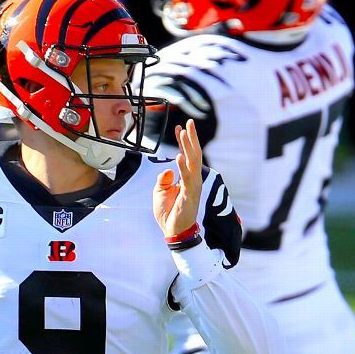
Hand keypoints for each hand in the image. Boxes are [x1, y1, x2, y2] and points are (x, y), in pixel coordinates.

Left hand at [153, 118, 204, 237]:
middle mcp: (193, 180)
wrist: (173, 231)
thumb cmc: (168, 212)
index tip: (179, 127)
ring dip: (188, 147)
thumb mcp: (160, 192)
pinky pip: (187, 178)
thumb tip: (167, 169)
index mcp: (186, 178)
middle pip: (194, 154)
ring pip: (193, 162)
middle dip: (191, 138)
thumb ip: (163, 179)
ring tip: (184, 133)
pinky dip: (184, 167)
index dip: (183, 141)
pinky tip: (180, 155)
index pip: (187, 155)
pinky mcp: (190, 195)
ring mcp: (193, 187)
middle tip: (189, 122)